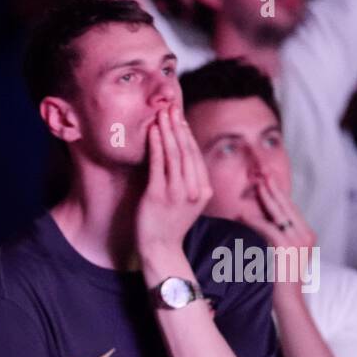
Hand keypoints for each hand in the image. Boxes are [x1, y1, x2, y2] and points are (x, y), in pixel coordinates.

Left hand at [136, 105, 212, 259]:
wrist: (160, 250)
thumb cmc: (169, 225)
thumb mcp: (187, 203)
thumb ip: (189, 182)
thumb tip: (181, 159)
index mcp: (204, 189)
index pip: (196, 156)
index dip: (187, 135)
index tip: (180, 118)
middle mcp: (194, 190)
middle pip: (187, 151)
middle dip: (178, 126)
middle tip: (170, 106)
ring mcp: (177, 193)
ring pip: (175, 154)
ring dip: (168, 130)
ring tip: (161, 113)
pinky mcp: (158, 196)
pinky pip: (158, 165)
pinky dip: (157, 145)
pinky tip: (153, 131)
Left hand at [236, 174, 315, 293]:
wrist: (290, 301)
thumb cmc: (282, 281)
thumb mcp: (284, 255)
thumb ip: (277, 238)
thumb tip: (262, 224)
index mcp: (307, 234)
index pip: (290, 209)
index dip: (278, 193)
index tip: (268, 180)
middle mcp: (306, 234)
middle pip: (287, 206)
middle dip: (273, 188)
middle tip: (261, 173)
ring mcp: (299, 240)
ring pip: (279, 213)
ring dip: (264, 198)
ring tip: (254, 185)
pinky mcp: (287, 248)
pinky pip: (269, 229)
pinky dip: (256, 220)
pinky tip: (243, 215)